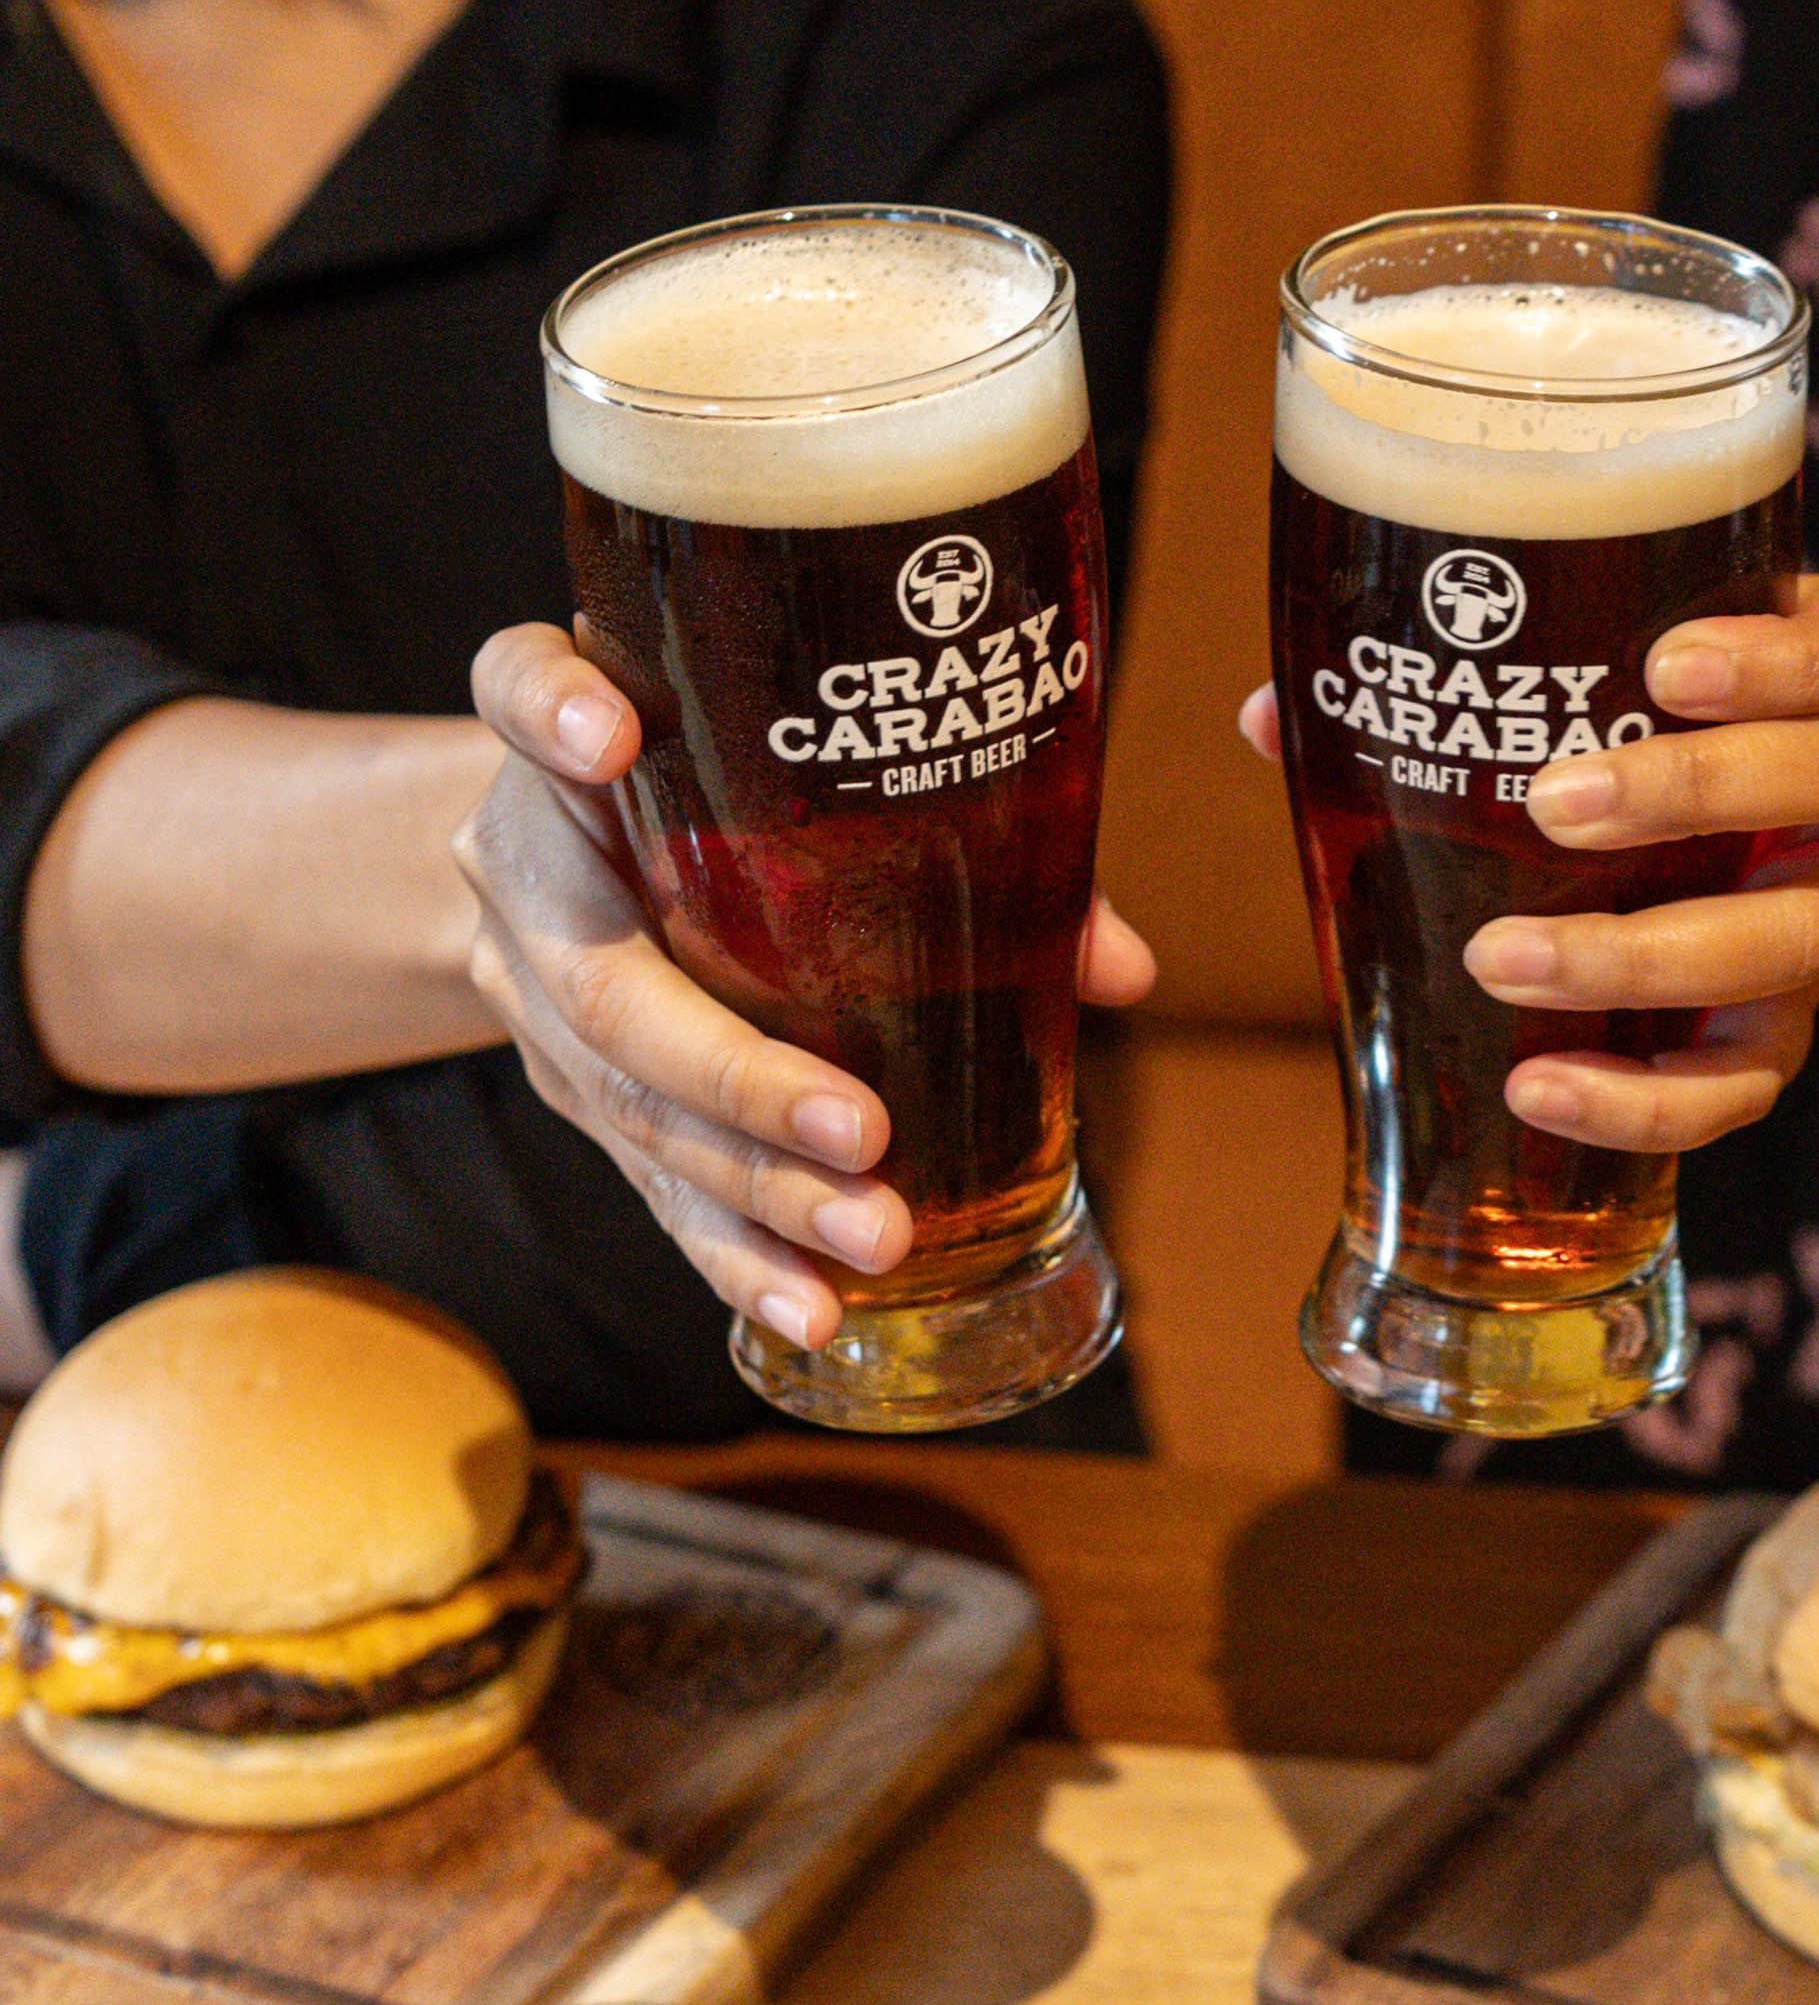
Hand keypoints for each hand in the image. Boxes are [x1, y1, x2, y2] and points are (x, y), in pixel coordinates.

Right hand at [462, 626, 1154, 1353]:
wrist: (545, 852)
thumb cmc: (714, 786)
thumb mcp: (781, 762)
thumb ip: (940, 818)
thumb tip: (1116, 962)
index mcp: (562, 756)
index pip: (516, 689)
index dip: (552, 708)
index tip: (607, 735)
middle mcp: (526, 875)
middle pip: (611, 988)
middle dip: (742, 1077)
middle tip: (860, 1134)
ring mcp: (535, 1002)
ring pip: (635, 1113)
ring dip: (757, 1193)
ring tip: (870, 1241)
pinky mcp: (573, 1096)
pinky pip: (649, 1186)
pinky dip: (735, 1258)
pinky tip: (813, 1314)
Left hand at [1452, 575, 1818, 1153]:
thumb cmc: (1723, 709)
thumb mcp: (1690, 634)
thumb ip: (1541, 651)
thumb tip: (1291, 710)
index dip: (1780, 664)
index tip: (1668, 664)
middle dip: (1693, 793)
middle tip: (1555, 801)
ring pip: (1789, 941)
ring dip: (1643, 955)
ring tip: (1504, 957)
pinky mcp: (1798, 1016)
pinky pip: (1750, 1076)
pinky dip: (1652, 1098)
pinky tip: (1543, 1086)